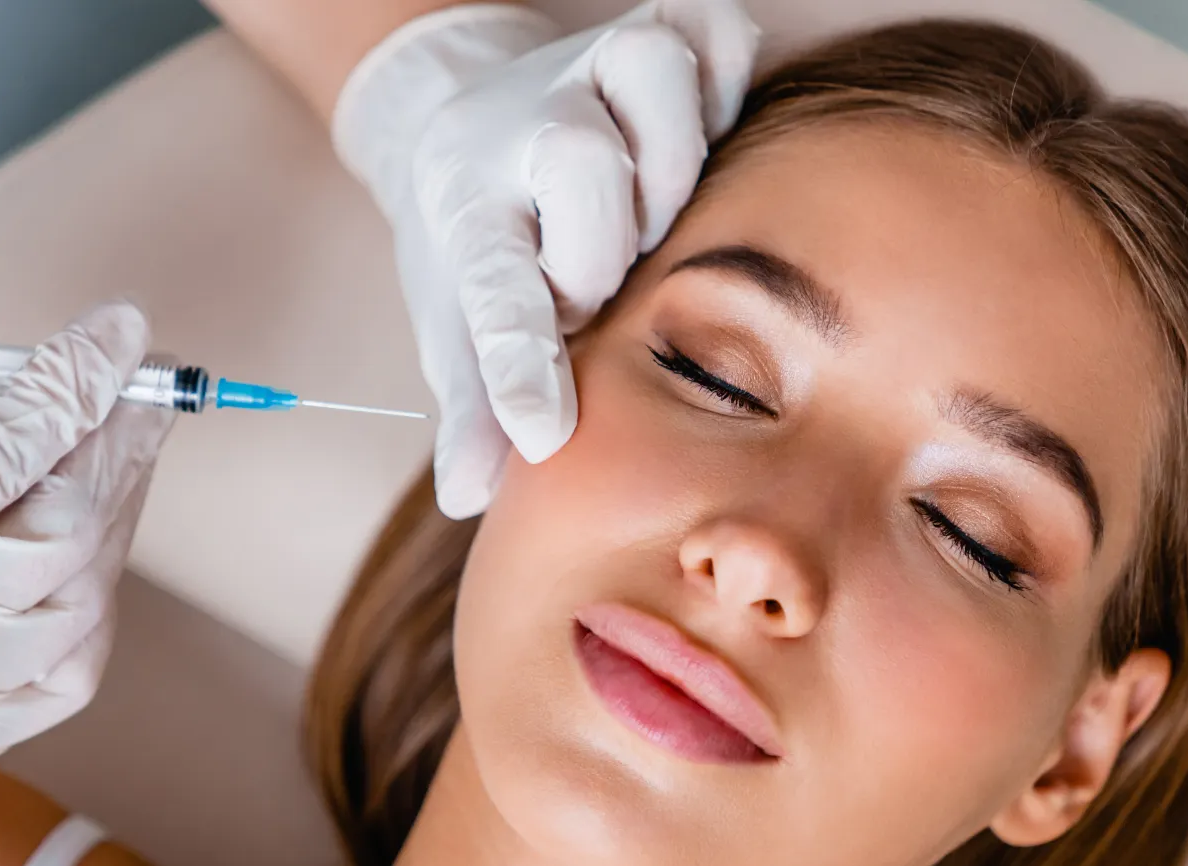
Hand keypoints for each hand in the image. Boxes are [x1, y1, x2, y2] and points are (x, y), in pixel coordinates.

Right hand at [0, 250, 173, 848]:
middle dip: (121, 443)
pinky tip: (86, 556)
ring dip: (115, 522)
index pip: (11, 443)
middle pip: (72, 524)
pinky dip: (91, 608)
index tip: (125, 324)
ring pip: (85, 604)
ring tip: (119, 457)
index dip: (79, 374)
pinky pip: (65, 679)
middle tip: (149, 386)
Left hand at [333, 0, 758, 517]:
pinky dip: (728, 85)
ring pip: (653, 80)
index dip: (518, 363)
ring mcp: (596, 64)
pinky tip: (709, 138)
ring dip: (671, 163)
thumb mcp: (459, 321)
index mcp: (468, 209)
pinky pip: (719, 38)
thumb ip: (474, 406)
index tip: (543, 430)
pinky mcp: (664, 27)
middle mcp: (528, 124)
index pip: (491, 290)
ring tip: (657, 215)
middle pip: (580, 164)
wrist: (474, 112)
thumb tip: (465, 498)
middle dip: (603, 246)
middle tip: (600, 283)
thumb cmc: (487, 238)